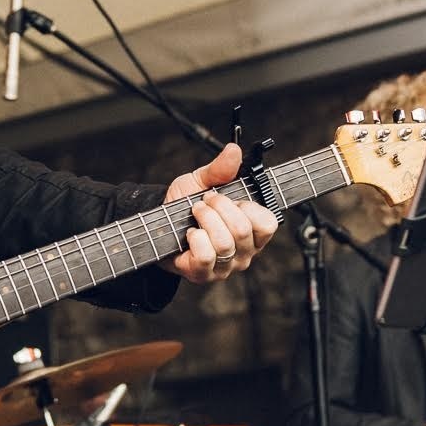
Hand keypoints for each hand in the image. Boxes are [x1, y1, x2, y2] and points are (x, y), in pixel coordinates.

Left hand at [162, 143, 281, 282]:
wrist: (158, 224)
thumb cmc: (184, 206)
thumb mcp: (201, 182)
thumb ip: (220, 169)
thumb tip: (234, 151)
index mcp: (253, 231)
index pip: (268, 223)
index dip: (247, 206)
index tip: (228, 197)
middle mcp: (245, 251)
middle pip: (242, 230)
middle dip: (218, 208)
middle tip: (204, 202)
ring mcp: (226, 266)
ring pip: (224, 243)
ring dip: (204, 220)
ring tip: (195, 213)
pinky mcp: (205, 275)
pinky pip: (206, 257)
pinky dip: (194, 238)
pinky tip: (189, 233)